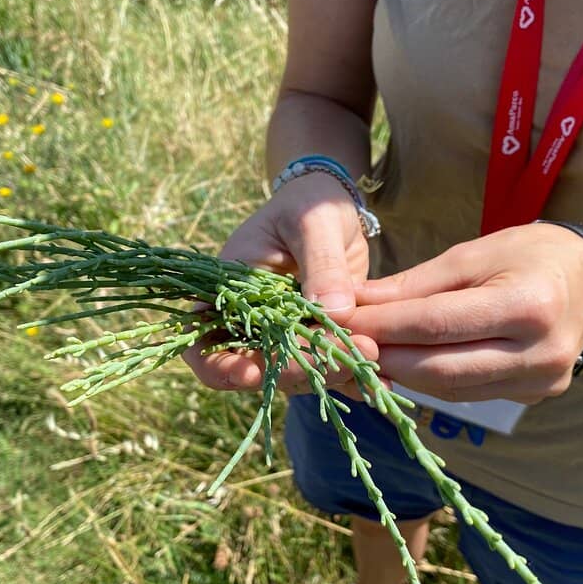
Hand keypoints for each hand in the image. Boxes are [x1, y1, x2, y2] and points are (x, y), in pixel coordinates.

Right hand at [183, 172, 376, 395]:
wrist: (333, 210)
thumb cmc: (309, 205)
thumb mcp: (313, 223)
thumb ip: (322, 266)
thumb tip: (336, 313)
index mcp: (228, 294)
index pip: (204, 346)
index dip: (221, 368)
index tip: (252, 374)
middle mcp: (250, 324)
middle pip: (257, 369)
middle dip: (295, 372)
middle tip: (340, 360)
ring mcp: (283, 337)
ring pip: (296, 375)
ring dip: (330, 374)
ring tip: (369, 352)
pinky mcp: (315, 342)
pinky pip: (327, 370)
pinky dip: (351, 377)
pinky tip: (379, 379)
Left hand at [346, 223, 582, 403]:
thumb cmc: (533, 254)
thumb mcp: (475, 253)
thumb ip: (415, 284)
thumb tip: (353, 303)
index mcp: (528, 306)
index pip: (436, 324)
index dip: (381, 326)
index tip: (338, 320)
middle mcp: (539, 354)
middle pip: (439, 369)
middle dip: (384, 357)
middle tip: (342, 344)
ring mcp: (540, 383)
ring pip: (449, 389)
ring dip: (401, 374)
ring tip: (365, 353)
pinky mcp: (534, 397)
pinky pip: (468, 394)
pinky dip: (430, 380)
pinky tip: (405, 364)